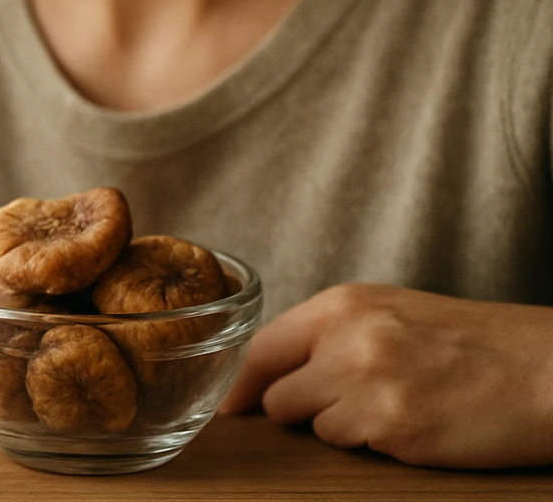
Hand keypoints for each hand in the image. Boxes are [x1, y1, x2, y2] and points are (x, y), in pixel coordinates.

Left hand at [220, 283, 552, 467]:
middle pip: (276, 394)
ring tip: (397, 405)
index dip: (242, 384)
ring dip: (343, 426)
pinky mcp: (394, 425)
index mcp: (344, 304)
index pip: (261, 347)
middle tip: (353, 402)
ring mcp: (368, 382)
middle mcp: (347, 337)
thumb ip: (331, 335)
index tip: (230, 406)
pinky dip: (374, 443)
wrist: (547, 371)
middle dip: (301, 408)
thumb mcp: (392, 315)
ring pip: (312, 425)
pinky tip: (415, 422)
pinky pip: (351, 446)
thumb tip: (271, 373)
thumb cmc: (473, 345)